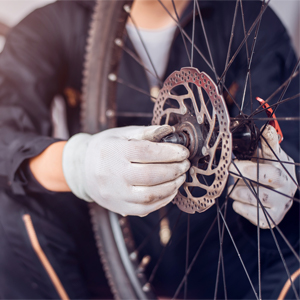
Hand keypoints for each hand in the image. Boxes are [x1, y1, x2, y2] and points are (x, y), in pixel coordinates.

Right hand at [63, 125, 189, 215]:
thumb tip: (169, 131)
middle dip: (174, 169)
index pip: (146, 152)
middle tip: (185, 164)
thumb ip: (146, 132)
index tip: (183, 152)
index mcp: (114, 151)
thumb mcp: (121, 134)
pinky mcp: (119, 207)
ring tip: (180, 176)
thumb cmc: (106, 148)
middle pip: (151, 175)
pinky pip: (146, 208)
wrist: (83, 169)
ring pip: (150, 194)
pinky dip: (164, 199)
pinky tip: (171, 189)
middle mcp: (113, 174)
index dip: (169, 152)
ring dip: (172, 186)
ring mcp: (115, 194)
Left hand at [228, 125, 296, 228]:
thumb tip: (267, 128)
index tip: (233, 164)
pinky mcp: (269, 220)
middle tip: (230, 170)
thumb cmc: (269, 168)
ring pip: (252, 201)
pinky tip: (238, 199)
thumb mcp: (270, 154)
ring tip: (235, 185)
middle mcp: (285, 191)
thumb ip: (268, 142)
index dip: (250, 170)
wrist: (277, 192)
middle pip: (261, 191)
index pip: (271, 173)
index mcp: (284, 172)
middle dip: (241, 180)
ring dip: (238, 191)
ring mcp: (278, 207)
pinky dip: (238, 206)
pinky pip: (248, 214)